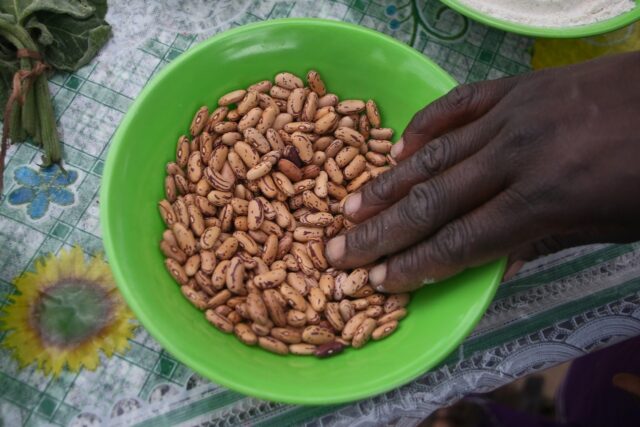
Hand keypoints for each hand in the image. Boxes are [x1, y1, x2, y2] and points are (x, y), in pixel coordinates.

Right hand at [325, 51, 639, 292]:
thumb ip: (544, 240)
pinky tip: (399, 146)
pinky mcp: (515, 87)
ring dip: (388, 184)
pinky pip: (458, 103)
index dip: (414, 266)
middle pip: (432, 203)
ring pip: (434, 155)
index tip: (376, 281)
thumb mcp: (611, 226)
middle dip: (380, 233)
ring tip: (351, 205)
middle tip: (337, 249)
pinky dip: (425, 124)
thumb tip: (491, 263)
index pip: (460, 243)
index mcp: (544, 200)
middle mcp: (516, 157)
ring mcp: (512, 115)